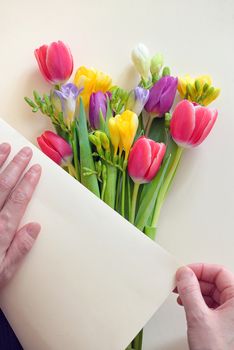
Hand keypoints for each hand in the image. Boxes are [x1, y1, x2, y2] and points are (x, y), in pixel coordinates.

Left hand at [0, 143, 40, 288]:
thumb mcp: (3, 272)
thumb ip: (19, 249)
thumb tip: (35, 227)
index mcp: (0, 230)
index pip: (18, 199)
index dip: (28, 182)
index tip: (36, 169)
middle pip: (3, 185)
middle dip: (16, 166)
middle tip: (26, 152)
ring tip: (4, 148)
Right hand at [175, 263, 233, 349]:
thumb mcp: (199, 317)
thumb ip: (189, 291)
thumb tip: (184, 273)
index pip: (219, 272)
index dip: (200, 269)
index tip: (185, 271)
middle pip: (215, 281)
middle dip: (195, 281)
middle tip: (180, 282)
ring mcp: (232, 314)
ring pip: (212, 293)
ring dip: (194, 292)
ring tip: (181, 295)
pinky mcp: (225, 323)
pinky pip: (211, 305)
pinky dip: (197, 302)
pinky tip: (187, 305)